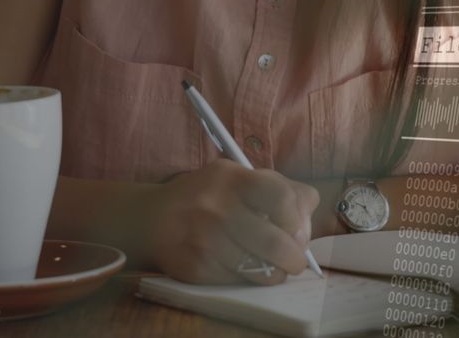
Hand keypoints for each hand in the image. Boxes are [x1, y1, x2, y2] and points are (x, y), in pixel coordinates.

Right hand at [144, 159, 319, 284]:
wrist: (153, 219)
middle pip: (275, 242)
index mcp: (232, 177)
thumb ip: (282, 191)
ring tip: (272, 269)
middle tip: (295, 262)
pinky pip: (237, 281)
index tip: (297, 232)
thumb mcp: (241, 179)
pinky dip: (246, 279)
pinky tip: (240, 268)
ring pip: (259, 268)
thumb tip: (305, 228)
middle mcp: (215, 205)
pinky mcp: (194, 267)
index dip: (297, 219)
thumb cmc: (210, 198)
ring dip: (273, 273)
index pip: (281, 196)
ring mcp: (202, 238)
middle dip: (294, 258)